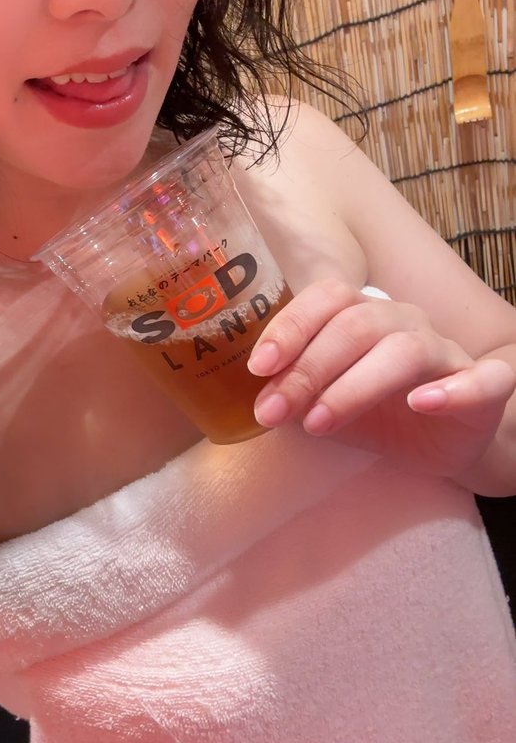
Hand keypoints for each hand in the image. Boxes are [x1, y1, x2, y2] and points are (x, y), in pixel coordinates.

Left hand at [247, 279, 515, 478]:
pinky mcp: (486, 386)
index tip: (258, 367)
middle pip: (355, 325)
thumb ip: (294, 393)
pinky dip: (454, 389)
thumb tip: (257, 399)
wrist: (442, 444)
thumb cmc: (378, 413)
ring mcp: (445, 350)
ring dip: (354, 386)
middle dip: (308, 369)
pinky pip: (482, 379)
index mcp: (363, 314)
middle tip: (275, 412)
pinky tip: (422, 404)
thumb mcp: (325, 402)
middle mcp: (403, 321)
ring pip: (403, 349)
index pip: (327, 297)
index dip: (291, 327)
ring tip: (319, 423)